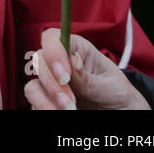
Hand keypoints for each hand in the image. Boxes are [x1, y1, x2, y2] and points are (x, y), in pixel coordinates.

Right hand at [24, 28, 148, 109]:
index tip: (64, 76)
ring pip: (32, 85)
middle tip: (69, 102)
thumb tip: (73, 60)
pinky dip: (43, 109)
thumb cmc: (118, 95)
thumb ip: (89, 78)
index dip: (52, 51)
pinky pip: (34, 103)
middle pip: (38, 61)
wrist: (121, 114)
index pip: (52, 38)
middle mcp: (59, 63)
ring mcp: (51, 83)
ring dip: (45, 100)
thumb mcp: (110, 86)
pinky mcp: (47, 100)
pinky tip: (59, 114)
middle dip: (52, 84)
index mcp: (76, 49)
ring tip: (67, 112)